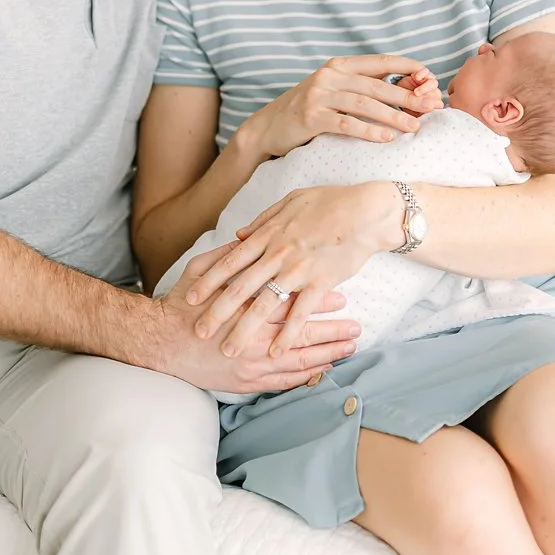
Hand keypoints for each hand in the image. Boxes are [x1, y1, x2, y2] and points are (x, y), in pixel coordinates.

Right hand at [156, 243, 360, 393]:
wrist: (158, 343)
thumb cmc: (179, 304)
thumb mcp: (199, 269)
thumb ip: (228, 255)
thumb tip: (250, 236)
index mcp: (244, 305)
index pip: (289, 302)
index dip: (316, 298)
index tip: (339, 294)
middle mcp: (251, 336)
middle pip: (300, 333)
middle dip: (330, 331)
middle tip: (356, 327)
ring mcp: (250, 363)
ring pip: (297, 361)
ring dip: (326, 355)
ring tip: (349, 349)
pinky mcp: (246, 382)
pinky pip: (284, 382)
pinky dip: (305, 376)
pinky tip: (323, 370)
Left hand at [187, 181, 402, 356]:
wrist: (364, 211)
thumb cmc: (328, 203)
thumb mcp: (289, 203)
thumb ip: (262, 223)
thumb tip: (239, 236)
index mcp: (268, 235)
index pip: (230, 262)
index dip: (208, 281)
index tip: (190, 297)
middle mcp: (278, 254)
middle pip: (240, 287)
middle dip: (217, 312)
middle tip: (198, 332)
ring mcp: (299, 269)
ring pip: (264, 305)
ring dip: (244, 330)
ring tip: (229, 349)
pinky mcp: (321, 282)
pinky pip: (299, 314)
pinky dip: (286, 335)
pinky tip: (275, 351)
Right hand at [236, 53, 441, 162]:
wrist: (269, 127)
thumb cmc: (309, 110)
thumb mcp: (334, 90)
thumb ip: (362, 87)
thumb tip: (406, 92)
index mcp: (339, 65)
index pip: (381, 61)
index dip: (407, 68)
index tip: (430, 77)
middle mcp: (329, 76)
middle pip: (377, 85)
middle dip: (407, 96)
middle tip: (431, 106)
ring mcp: (319, 95)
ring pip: (365, 104)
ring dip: (393, 116)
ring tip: (414, 127)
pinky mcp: (311, 116)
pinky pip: (346, 123)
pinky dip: (369, 131)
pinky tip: (386, 138)